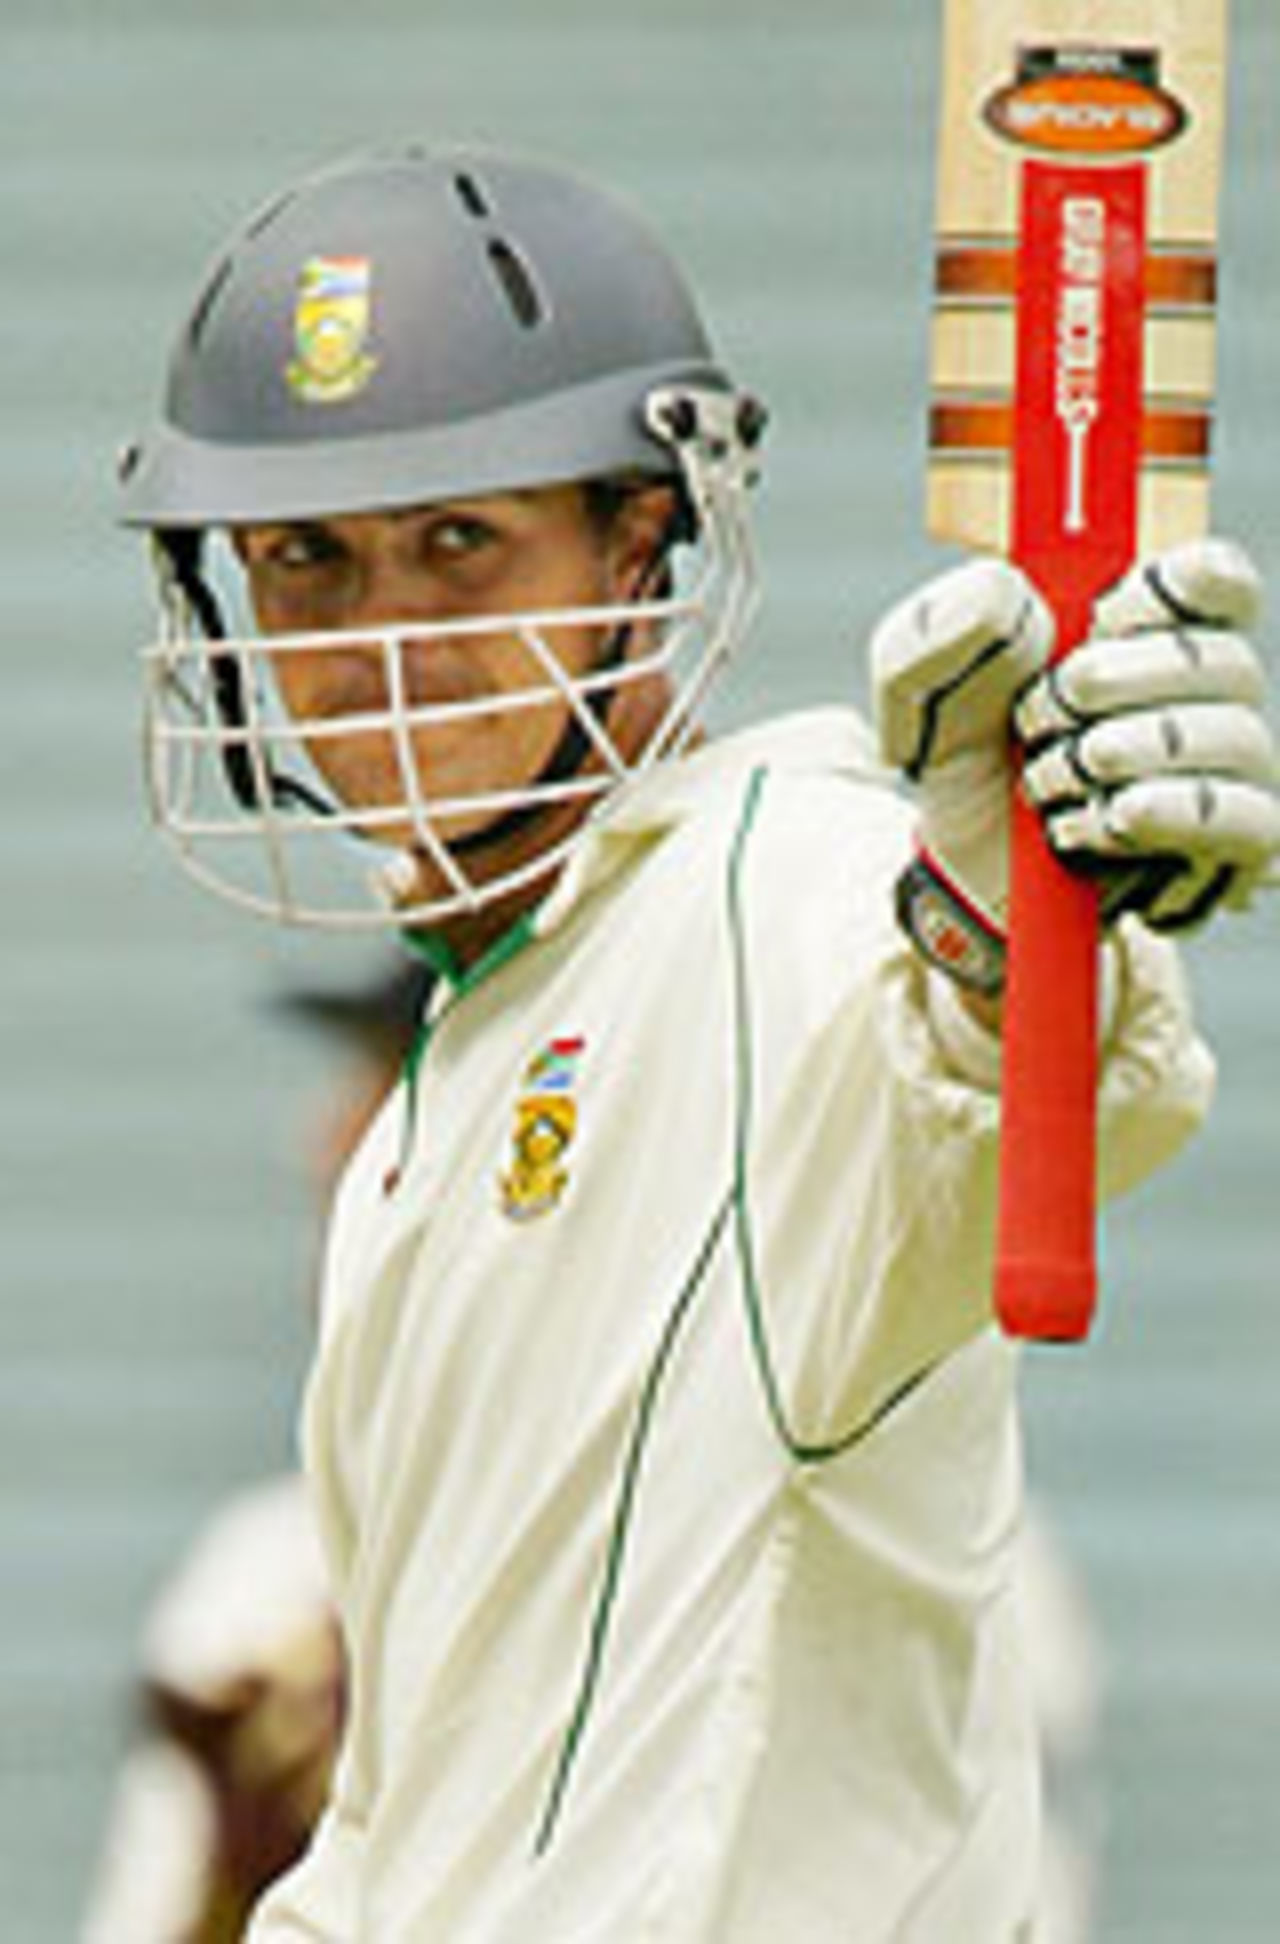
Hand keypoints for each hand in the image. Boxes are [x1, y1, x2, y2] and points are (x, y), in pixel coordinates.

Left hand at [871, 539, 1279, 992]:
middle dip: (1117, 682)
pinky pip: (1246, 818)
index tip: (1107, 610)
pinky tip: (1093, 819)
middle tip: (1035, 715)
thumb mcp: (920, 685)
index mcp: (1148, 628)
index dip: (1181, 584)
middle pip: (1226, 660)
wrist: (956, 871)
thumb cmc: (964, 761)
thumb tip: (1011, 597)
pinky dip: (1162, 812)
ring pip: (1237, 738)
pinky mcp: (1230, 849)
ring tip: (1043, 779)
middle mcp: (1206, 695)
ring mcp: (1227, 773)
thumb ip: (947, 626)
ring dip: (1126, 752)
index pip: (1218, 581)